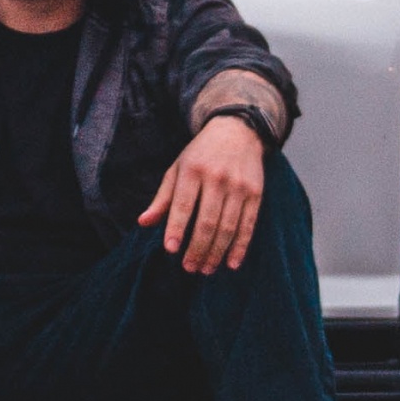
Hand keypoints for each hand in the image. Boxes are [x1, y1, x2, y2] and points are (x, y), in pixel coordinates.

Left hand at [137, 116, 264, 274]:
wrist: (237, 131)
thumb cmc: (201, 155)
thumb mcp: (177, 169)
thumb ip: (162, 198)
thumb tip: (143, 223)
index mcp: (192, 171)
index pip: (183, 205)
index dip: (177, 228)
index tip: (171, 250)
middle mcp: (217, 178)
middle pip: (207, 221)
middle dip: (198, 248)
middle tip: (189, 268)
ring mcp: (238, 186)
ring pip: (228, 226)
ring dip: (217, 252)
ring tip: (206, 269)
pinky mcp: (256, 193)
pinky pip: (249, 225)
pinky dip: (240, 246)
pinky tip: (231, 263)